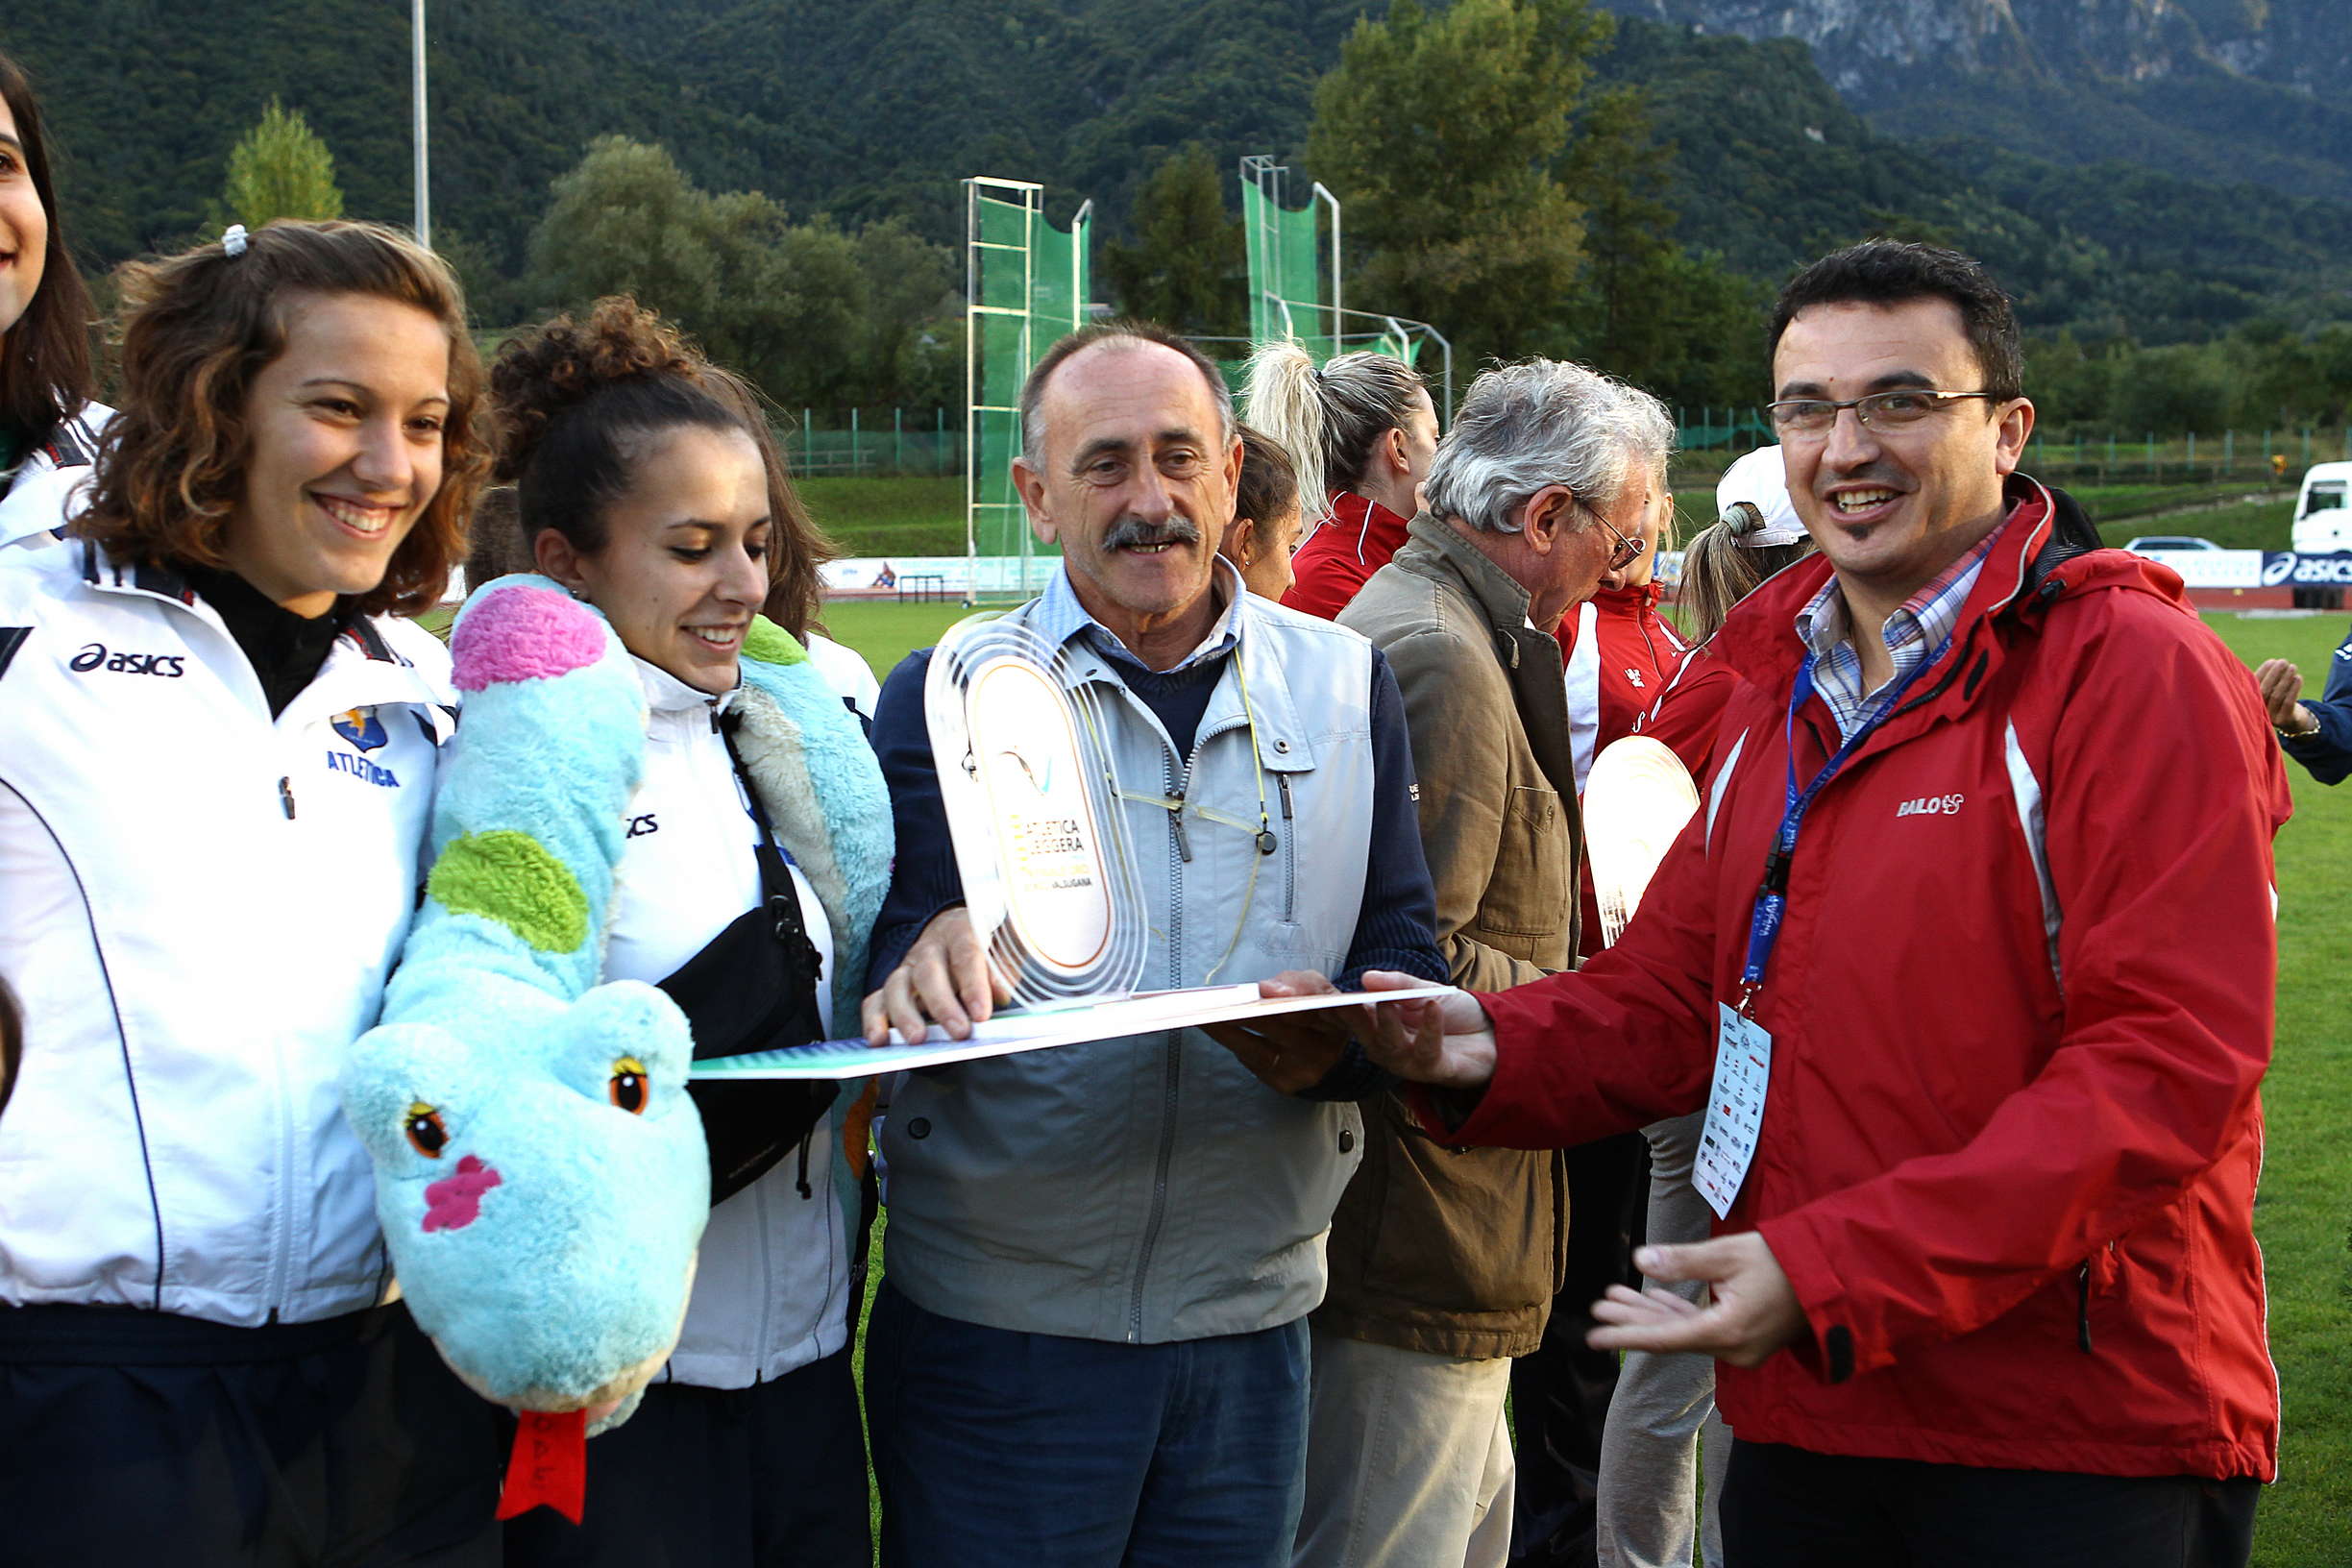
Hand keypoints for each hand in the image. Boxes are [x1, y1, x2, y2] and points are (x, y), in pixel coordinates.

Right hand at [860, 908, 1010, 1044]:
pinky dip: (874, 1021)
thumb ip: (1001, 971)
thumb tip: (1000, 994)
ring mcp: (906, 967)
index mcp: (960, 932)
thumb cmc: (980, 948)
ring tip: (917, 1040)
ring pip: (897, 986)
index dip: (973, 985)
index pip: (966, 955)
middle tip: (959, 1033)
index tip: (981, 1015)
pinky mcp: (891, 986)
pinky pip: (875, 1001)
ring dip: (905, 1016)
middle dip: (943, 1006)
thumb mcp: (999, 950)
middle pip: (928, 973)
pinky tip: (878, 1041)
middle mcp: (929, 948)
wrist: (951, 931)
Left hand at [1203, 971, 1347, 1092]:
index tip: (1264, 989)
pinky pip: (1252, 1061)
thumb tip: (1266, 989)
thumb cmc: (1318, 1012)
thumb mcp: (1317, 988)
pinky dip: (1232, 1042)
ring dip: (1225, 1029)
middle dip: (1244, 1011)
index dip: (1293, 995)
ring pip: (1257, 1046)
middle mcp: (1325, 1049)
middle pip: (1278, 1026)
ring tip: (1200, 1013)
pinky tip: (1213, 1028)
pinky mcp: (1284, 1084)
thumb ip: (1297, 983)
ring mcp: (1304, 1071)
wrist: (1329, 1057)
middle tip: (1211, 1000)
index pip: (1318, 1003)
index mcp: (1338, 1018)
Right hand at [1347, 971, 1496, 1089]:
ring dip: (1388, 1024)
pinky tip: (1433, 1007)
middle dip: (1356, 1018)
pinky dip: (1430, 1029)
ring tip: (1388, 1001)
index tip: (1327, 994)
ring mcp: (1411, 1062)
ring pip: (1391, 1048)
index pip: (1355, 1018)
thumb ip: (1397, 984)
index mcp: (1382, 1028)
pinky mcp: (1436, 1071)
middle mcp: (1390, 1048)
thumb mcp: (1425, 990)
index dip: (1339, 1008)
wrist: (1492, 1034)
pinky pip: (1427, 1052)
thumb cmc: (1453, 1013)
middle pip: (1366, 1036)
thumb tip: (1366, 977)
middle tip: (1352, 999)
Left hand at [1587, 1232, 1806, 1368]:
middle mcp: (1733, 1349)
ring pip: (1687, 1331)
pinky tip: (1656, 1299)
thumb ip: (1683, 1261)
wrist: (1839, 1276)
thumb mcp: (1729, 1253)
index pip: (1665, 1339)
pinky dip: (1680, 1314)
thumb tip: (1640, 1261)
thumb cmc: (1784, 1260)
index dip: (1627, 1336)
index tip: (1594, 1337)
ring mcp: (1743, 1347)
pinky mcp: (1749, 1338)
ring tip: (1617, 1296)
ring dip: (1654, 1313)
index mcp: (1727, 1333)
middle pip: (1672, 1336)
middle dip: (1634, 1318)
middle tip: (1600, 1304)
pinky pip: (1705, 1329)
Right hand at [2255, 659, 2314, 733]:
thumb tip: (2273, 662)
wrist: (2289, 719)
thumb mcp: (2268, 691)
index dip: (2263, 672)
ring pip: (2277, 696)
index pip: (2254, 685)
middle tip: (2283, 662)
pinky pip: (2288, 703)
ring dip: (2285, 679)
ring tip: (2292, 667)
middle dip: (2274, 674)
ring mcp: (2270, 717)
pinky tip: (2298, 678)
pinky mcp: (2283, 720)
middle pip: (2265, 690)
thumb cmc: (2276, 699)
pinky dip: (2293, 689)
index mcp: (2249, 701)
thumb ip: (2265, 680)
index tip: (2272, 661)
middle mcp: (2256, 711)